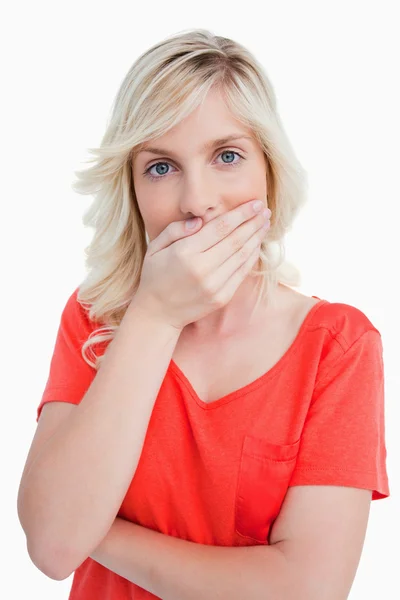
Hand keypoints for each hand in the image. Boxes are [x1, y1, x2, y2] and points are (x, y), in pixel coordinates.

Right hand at [132, 200, 270, 330]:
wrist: (158, 313)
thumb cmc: (155, 276)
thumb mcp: (155, 247)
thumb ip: (176, 230)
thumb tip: (201, 220)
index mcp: (185, 252)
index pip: (220, 227)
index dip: (241, 214)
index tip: (255, 203)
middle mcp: (202, 268)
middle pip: (236, 240)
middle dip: (253, 223)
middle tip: (265, 210)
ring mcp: (214, 285)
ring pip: (242, 255)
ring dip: (256, 238)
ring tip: (265, 224)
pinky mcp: (222, 297)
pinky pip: (242, 272)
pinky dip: (251, 257)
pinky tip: (256, 244)